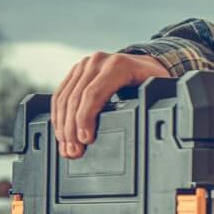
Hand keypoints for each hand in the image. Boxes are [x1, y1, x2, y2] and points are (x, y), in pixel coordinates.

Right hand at [51, 52, 169, 158]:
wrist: (145, 63)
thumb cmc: (151, 79)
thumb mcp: (154, 89)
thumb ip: (147, 104)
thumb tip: (140, 130)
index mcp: (118, 65)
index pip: (93, 94)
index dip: (86, 119)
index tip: (86, 140)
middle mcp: (98, 62)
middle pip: (76, 98)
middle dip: (72, 129)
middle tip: (74, 151)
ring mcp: (84, 65)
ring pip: (64, 98)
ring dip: (62, 126)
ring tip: (66, 147)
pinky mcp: (76, 72)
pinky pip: (61, 94)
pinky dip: (59, 115)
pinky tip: (62, 132)